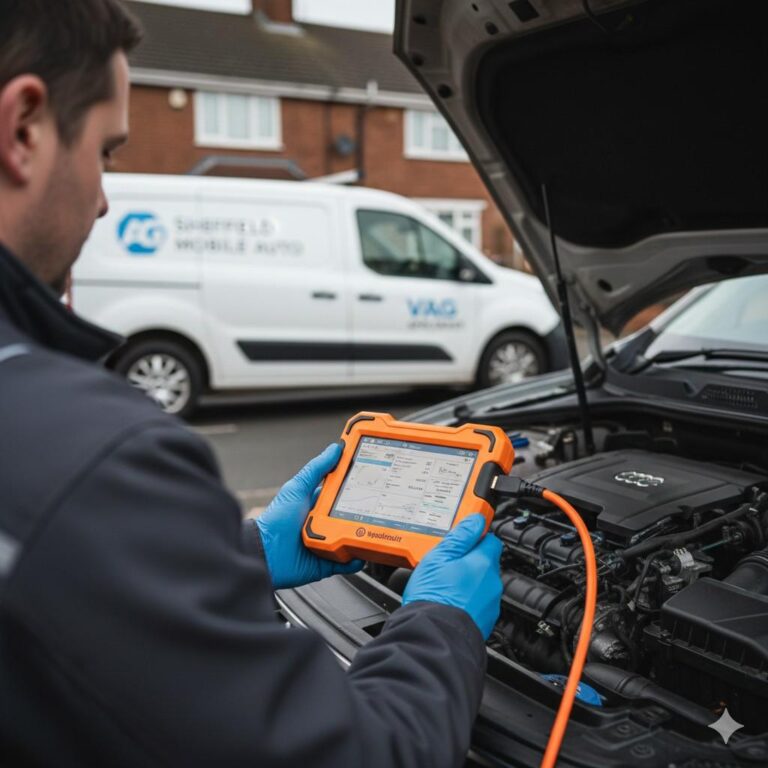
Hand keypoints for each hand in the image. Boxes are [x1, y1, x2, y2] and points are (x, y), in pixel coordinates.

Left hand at [256, 443, 363, 588]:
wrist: (265, 553)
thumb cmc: (277, 519)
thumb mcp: (298, 487)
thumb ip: (316, 468)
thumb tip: (335, 448)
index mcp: (318, 503)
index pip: (343, 491)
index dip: (357, 485)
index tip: (374, 478)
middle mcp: (324, 522)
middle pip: (353, 514)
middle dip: (367, 512)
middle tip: (380, 507)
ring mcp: (327, 542)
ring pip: (353, 537)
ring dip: (363, 535)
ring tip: (374, 530)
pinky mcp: (328, 561)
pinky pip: (347, 561)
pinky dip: (357, 558)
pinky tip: (362, 552)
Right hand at [402, 514, 502, 638]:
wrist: (434, 636)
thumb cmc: (434, 596)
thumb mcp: (439, 556)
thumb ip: (461, 536)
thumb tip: (476, 520)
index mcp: (483, 562)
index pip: (490, 539)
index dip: (476, 537)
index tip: (463, 539)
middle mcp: (492, 582)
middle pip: (485, 562)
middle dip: (469, 561)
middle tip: (446, 564)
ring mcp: (490, 603)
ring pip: (481, 584)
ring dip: (468, 582)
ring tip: (444, 585)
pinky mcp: (485, 621)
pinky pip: (478, 604)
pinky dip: (467, 601)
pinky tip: (449, 602)